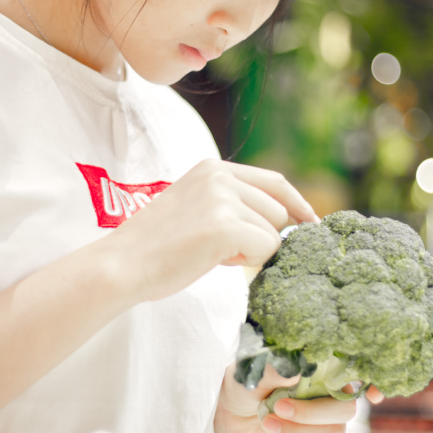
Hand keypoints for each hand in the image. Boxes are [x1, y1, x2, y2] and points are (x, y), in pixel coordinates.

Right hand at [108, 159, 316, 302]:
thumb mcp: (195, 207)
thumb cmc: (156, 247)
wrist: (121, 265)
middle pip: (278, 211)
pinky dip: (247, 262)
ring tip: (210, 253)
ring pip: (273, 233)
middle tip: (221, 250)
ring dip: (251, 252)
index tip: (312, 222)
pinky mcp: (225, 226)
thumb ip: (231, 203)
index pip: (274, 180)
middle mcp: (220, 176)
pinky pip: (265, 249)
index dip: (297, 203)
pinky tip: (213, 260)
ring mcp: (222, 198)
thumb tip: (280, 221)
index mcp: (212, 168)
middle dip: (262, 237)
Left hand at [214, 361, 382, 432]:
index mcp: (319, 367)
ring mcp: (326, 419)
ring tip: (270, 424)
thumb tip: (296, 368)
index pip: (357, 370)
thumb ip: (273, 369)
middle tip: (279, 407)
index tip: (374, 396)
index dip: (372, 382)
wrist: (230, 414)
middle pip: (347, 409)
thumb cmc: (244, 383)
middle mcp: (329, 392)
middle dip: (312, 413)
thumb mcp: (251, 372)